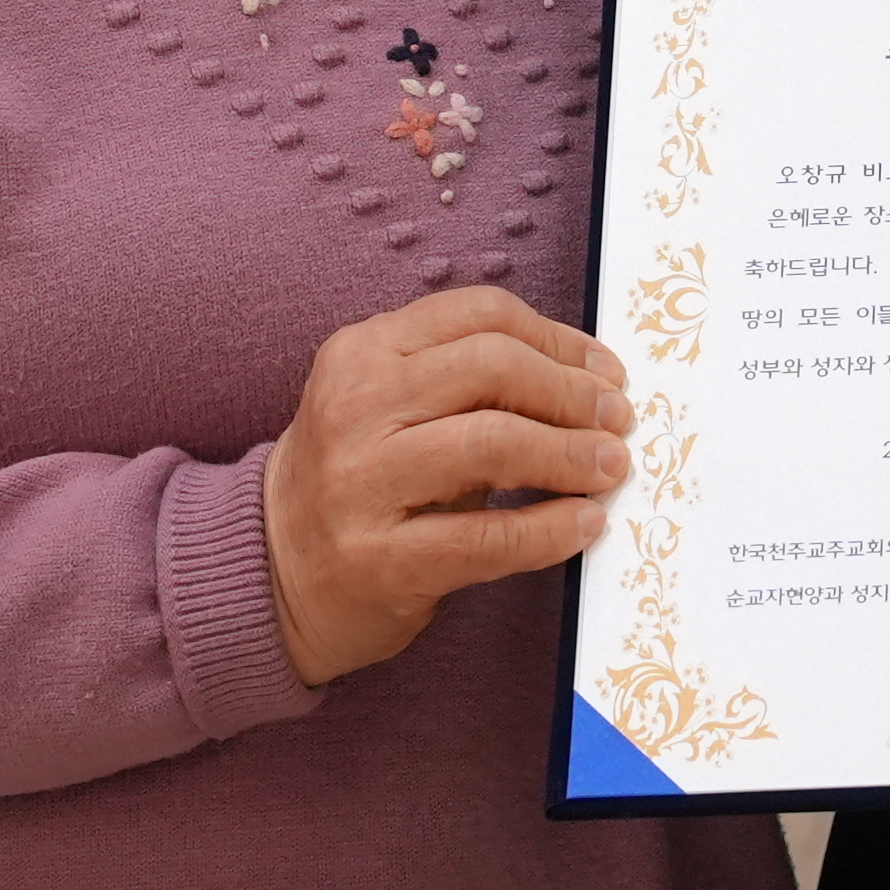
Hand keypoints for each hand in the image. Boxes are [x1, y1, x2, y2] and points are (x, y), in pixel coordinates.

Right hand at [259, 286, 634, 687]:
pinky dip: (550, 528)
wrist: (271, 574)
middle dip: (571, 393)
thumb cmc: (359, 482)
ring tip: (610, 468)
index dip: (558, 339)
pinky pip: (488, 537)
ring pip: (493, 443)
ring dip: (570, 454)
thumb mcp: (392, 407)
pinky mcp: (378, 560)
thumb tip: (592, 380)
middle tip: (618, 420)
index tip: (604, 372)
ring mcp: (360, 485)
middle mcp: (354, 408)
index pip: (479, 314)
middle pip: (491, 367)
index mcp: (361, 352)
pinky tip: (584, 524)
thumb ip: (470, 381)